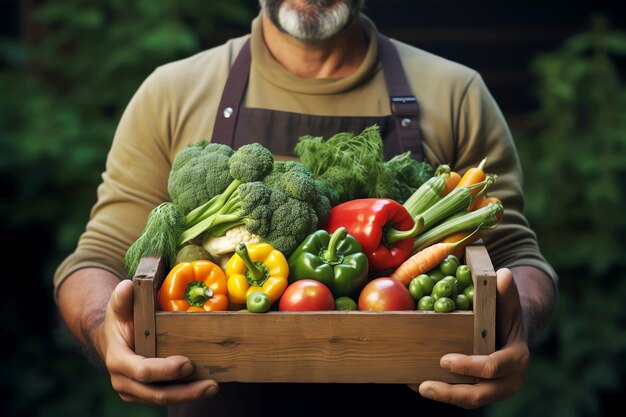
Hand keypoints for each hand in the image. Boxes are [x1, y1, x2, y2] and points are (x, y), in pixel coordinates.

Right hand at [98, 279, 218, 405]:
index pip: (141, 371)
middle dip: (184, 391)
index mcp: (118, 360)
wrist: (112, 339)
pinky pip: (165, 398)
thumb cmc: (119, 320)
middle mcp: (124, 381)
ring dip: (190, 396)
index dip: (164, 370)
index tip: (187, 363)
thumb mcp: (118, 307)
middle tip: (211, 383)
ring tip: (213, 387)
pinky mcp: (144, 394)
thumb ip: (122, 298)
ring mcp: (134, 391)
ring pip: (162, 399)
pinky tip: (205, 387)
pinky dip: (185, 394)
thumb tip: (128, 286)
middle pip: (156, 394)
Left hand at [410, 268, 529, 408]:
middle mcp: (507, 380)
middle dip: (452, 393)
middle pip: (480, 394)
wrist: (511, 331)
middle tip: (425, 386)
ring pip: (469, 400)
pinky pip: (461, 395)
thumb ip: (506, 291)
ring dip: (443, 396)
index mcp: (516, 359)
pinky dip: (441, 392)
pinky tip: (416, 383)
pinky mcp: (480, 390)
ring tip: (418, 387)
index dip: (470, 366)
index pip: (493, 367)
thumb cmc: (506, 313)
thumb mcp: (508, 302)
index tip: (445, 360)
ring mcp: (493, 389)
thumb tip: (503, 274)